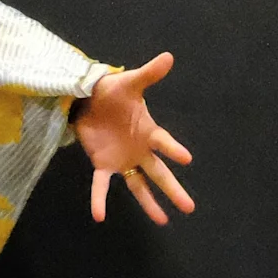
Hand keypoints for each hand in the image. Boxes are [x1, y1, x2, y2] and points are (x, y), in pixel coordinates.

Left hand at [75, 52, 196, 225]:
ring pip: (138, 185)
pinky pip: (101, 185)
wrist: (88, 99)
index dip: (173, 150)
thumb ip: (149, 73)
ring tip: (163, 220)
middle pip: (159, 173)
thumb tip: (169, 56)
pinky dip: (99, 200)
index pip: (164, 142)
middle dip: (173, 189)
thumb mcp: (130, 82)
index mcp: (148, 131)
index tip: (186, 159)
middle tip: (189, 207)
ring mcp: (122, 159)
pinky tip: (99, 216)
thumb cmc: (113, 91)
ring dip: (149, 203)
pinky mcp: (102, 164)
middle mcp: (139, 150)